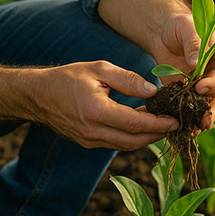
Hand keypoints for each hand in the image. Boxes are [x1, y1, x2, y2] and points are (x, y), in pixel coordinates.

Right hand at [30, 60, 179, 150]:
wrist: (38, 95)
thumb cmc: (68, 77)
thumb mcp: (99, 69)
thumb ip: (127, 80)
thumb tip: (153, 91)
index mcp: (96, 111)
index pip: (135, 123)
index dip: (159, 124)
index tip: (176, 120)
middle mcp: (92, 131)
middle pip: (134, 141)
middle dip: (157, 135)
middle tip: (176, 125)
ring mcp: (89, 140)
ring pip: (126, 146)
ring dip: (146, 138)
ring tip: (163, 125)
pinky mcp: (88, 142)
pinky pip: (116, 143)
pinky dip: (132, 137)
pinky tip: (142, 125)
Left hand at [151, 11, 214, 128]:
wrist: (164, 33)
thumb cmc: (179, 25)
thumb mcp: (186, 27)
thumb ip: (193, 43)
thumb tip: (196, 63)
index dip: (214, 82)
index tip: (199, 88)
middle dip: (213, 110)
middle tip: (203, 122)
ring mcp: (206, 87)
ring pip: (209, 108)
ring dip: (202, 120)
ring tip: (192, 131)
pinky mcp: (191, 95)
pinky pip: (193, 110)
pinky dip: (188, 119)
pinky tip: (180, 127)